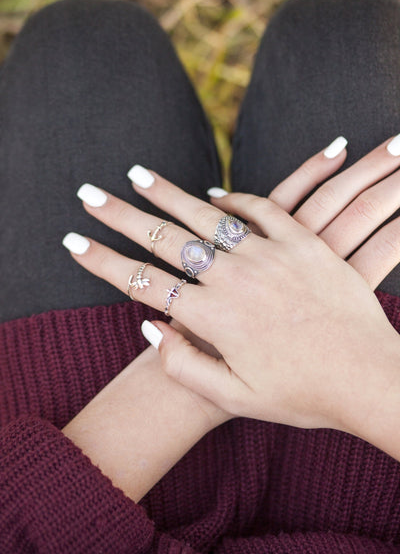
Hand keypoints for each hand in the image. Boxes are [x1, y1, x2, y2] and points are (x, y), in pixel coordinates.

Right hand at [64, 136, 399, 435]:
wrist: (369, 378)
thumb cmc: (302, 395)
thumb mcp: (234, 397)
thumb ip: (183, 365)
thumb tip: (149, 327)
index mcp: (213, 319)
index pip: (141, 282)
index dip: (101, 262)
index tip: (73, 243)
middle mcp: (234, 279)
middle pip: (164, 239)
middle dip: (120, 216)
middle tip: (89, 195)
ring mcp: (270, 256)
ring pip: (207, 215)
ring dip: (168, 193)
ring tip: (138, 175)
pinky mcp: (304, 243)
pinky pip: (264, 209)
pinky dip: (236, 199)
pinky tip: (217, 194)